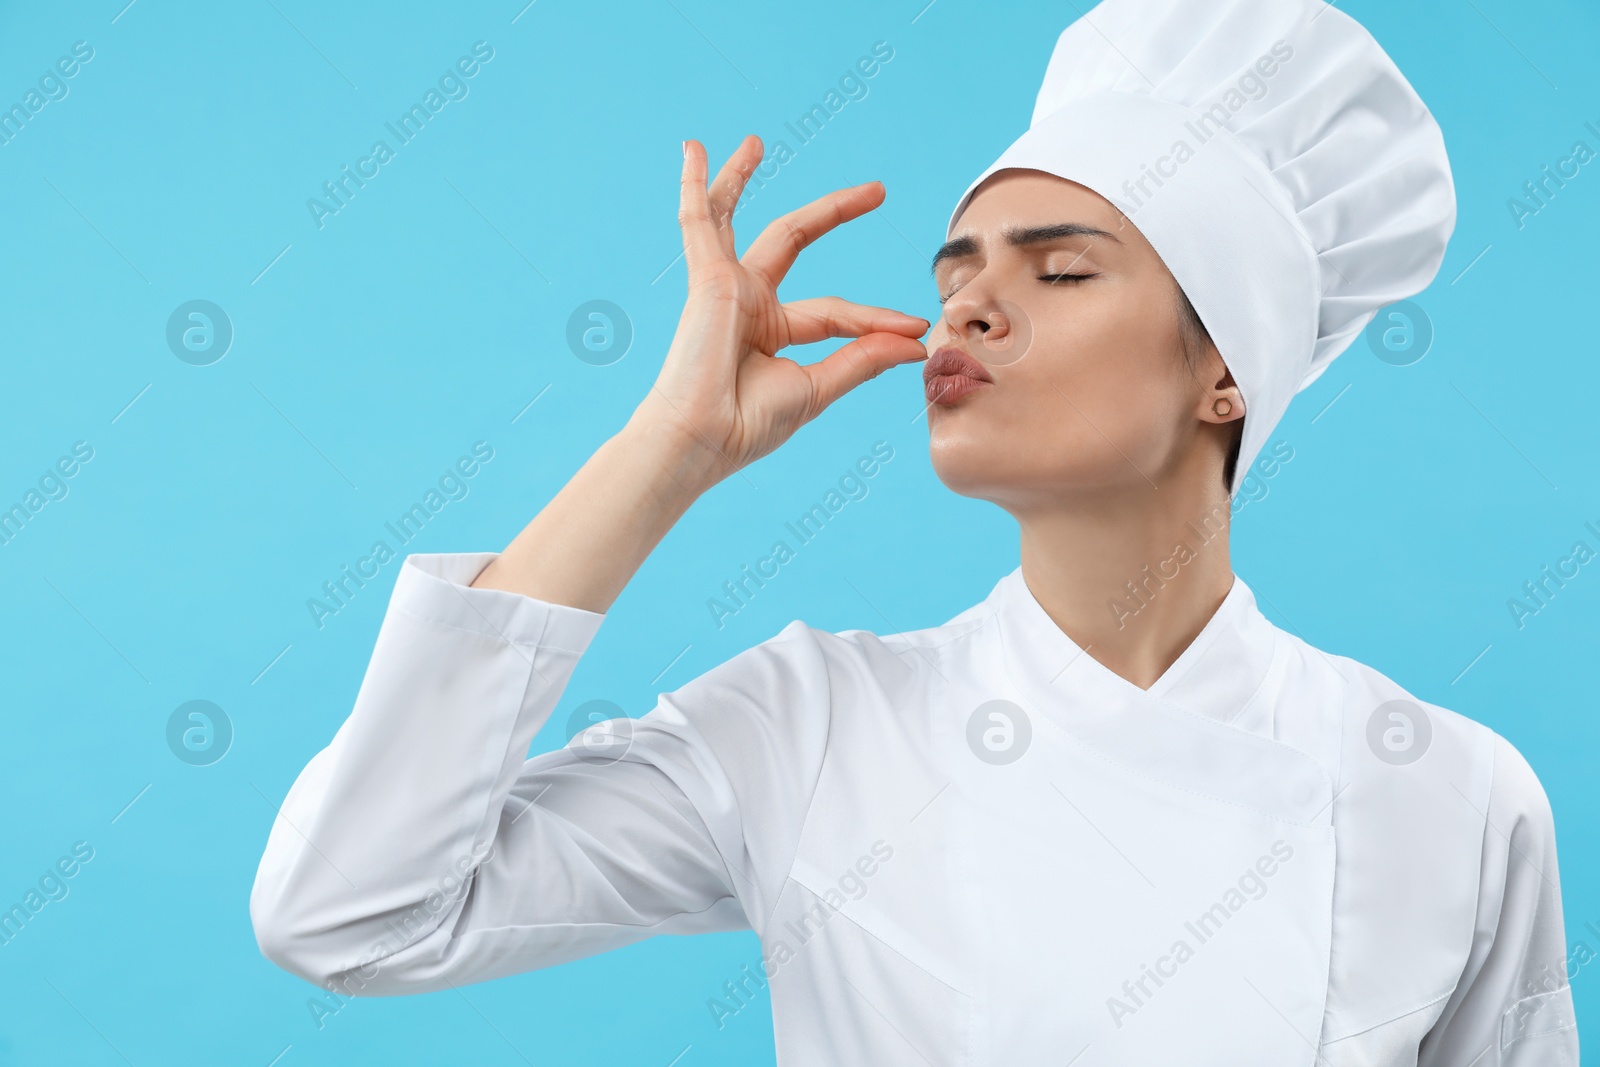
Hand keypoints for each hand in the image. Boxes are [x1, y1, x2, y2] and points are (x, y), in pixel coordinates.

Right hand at [632, 134, 928, 485]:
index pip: (836, 312)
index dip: (877, 319)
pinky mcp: (708, 279)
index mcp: (771, 331)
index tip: (917, 327)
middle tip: (878, 190)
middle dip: (835, 212)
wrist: (702, 440)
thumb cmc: (747, 425)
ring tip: (756, 142)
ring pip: (735, 218)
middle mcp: (747, 302)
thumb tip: (915, 343)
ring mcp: (724, 286)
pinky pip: (698, 222)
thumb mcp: (817, 387)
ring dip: (740, 179)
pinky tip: (694, 149)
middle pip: (794, 240)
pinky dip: (696, 186)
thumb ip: (862, 358)